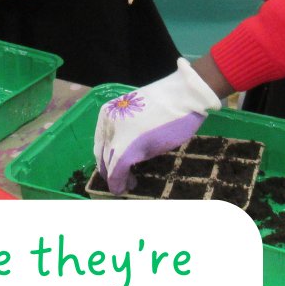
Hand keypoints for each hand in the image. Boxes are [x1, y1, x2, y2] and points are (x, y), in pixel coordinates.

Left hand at [94, 58, 221, 194]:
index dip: (107, 159)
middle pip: (102, 155)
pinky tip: (124, 188)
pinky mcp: (126, 150)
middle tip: (121, 181)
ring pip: (108, 164)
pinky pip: (117, 171)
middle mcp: (107, 124)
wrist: (183, 97)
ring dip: (116, 179)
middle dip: (110, 171)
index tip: (115, 170)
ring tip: (128, 184)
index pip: (101, 142)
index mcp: (108, 114)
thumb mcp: (140, 117)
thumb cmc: (167, 106)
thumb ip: (129, 131)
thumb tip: (128, 150)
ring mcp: (115, 136)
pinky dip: (119, 183)